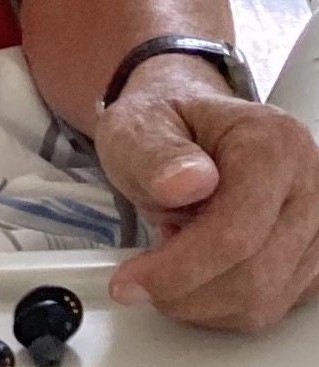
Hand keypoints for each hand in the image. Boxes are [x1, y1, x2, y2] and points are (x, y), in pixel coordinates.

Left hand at [97, 56, 318, 331]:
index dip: (181, 268)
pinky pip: (271, 306)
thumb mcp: (138, 127)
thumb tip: (187, 183)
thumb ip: (156, 155)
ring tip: (168, 256)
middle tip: (138, 279)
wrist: (185, 129)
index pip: (237, 231)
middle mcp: (310, 185)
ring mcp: (318, 226)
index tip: (131, 281)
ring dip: (201, 299)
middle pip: (256, 274)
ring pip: (265, 300)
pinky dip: (221, 304)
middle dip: (185, 290)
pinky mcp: (312, 258)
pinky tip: (194, 271)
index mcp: (273, 144)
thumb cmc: (164, 124)